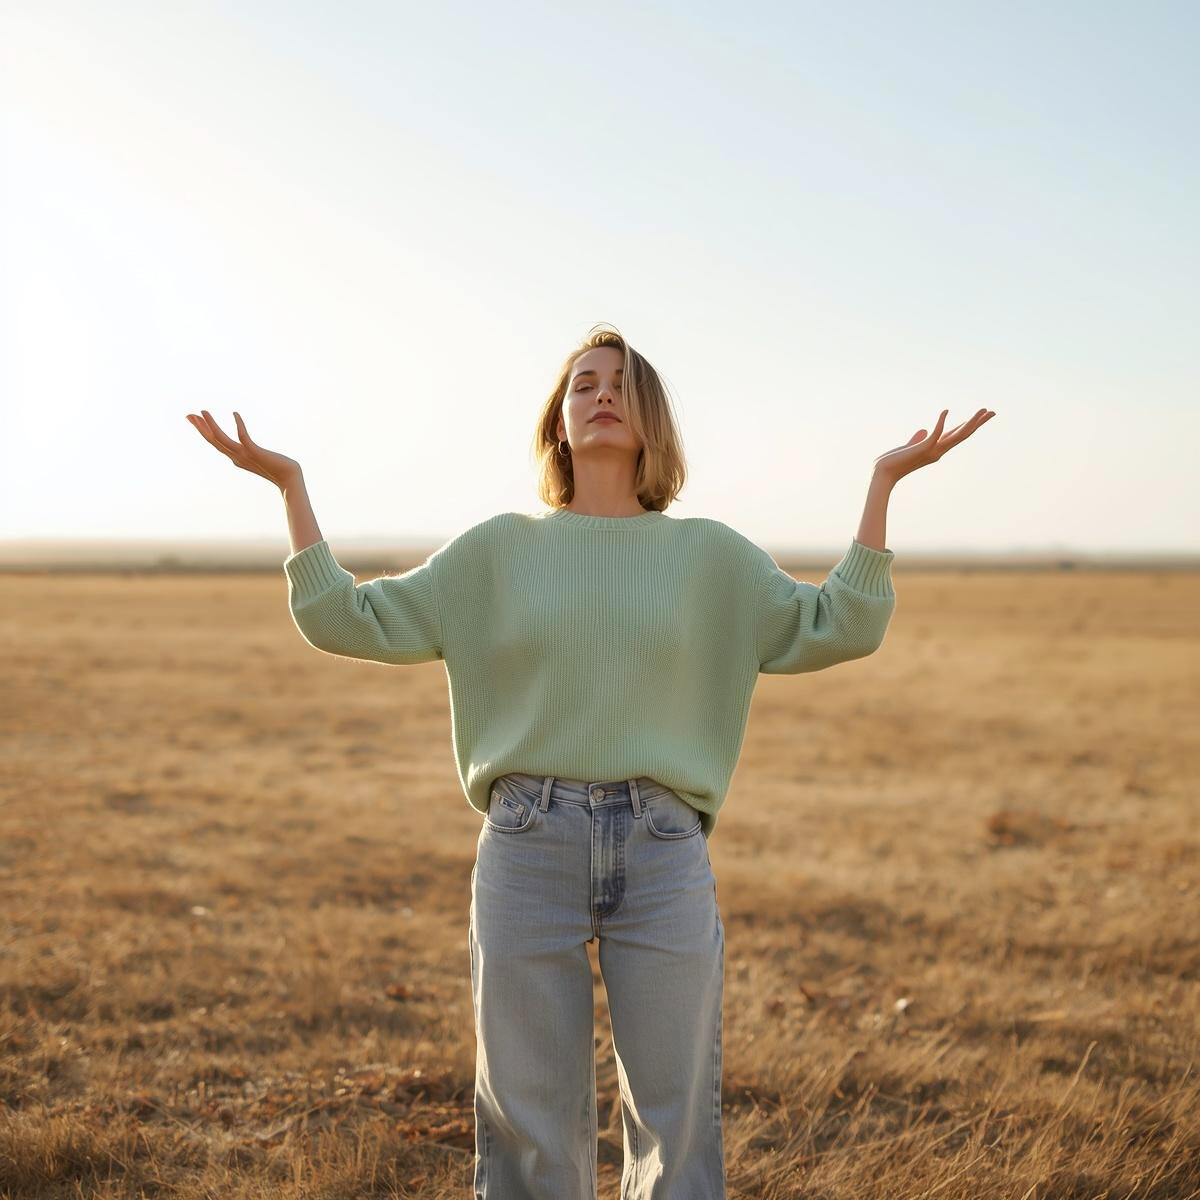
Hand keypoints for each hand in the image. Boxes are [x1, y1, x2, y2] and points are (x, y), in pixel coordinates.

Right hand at [186, 410, 301, 489]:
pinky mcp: (255, 452)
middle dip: (200, 427)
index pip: (215, 443)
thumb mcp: (259, 458)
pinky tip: (235, 413)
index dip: (204, 431)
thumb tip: (246, 445)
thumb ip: (250, 452)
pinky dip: (239, 425)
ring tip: (203, 412)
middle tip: (188, 415)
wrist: (290, 479)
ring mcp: (244, 455)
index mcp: (236, 458)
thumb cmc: (279, 468)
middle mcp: (236, 457)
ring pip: (222, 439)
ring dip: (211, 425)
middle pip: (213, 441)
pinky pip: (244, 437)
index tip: (195, 419)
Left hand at [873, 408, 995, 482]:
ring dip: (970, 422)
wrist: (882, 473)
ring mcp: (932, 450)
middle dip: (978, 423)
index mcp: (935, 449)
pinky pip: (936, 433)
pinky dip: (941, 422)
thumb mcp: (909, 447)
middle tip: (993, 412)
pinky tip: (945, 411)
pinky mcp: (923, 448)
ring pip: (957, 435)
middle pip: (963, 435)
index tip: (981, 416)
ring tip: (982, 410)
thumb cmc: (893, 462)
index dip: (969, 425)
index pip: (956, 435)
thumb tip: (923, 430)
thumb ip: (917, 439)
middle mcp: (937, 451)